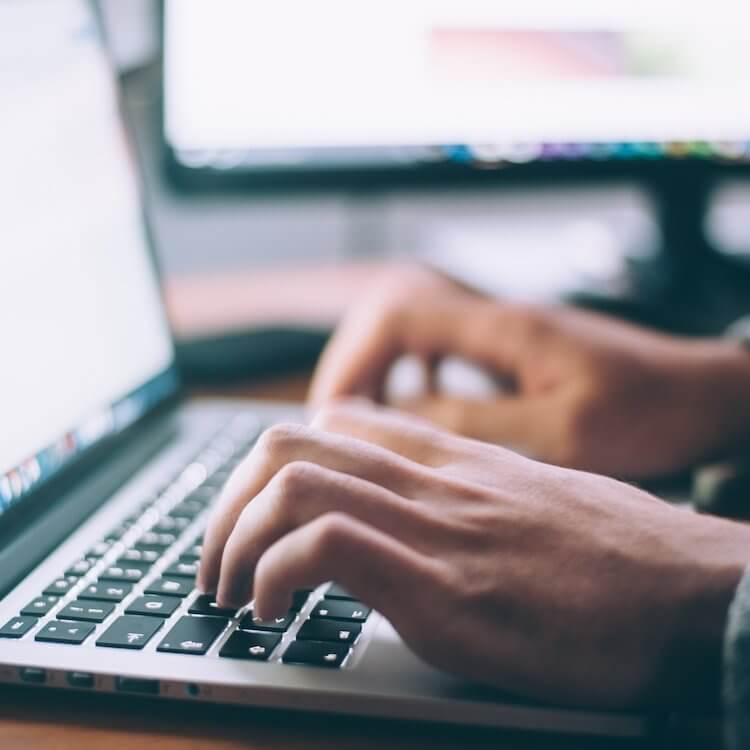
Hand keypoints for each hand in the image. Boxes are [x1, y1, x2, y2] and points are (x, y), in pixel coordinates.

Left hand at [199, 401, 749, 708]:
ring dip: (233, 539)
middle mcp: (433, 481)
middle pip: (290, 443)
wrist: (694, 591)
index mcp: (452, 461)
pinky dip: (274, 575)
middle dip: (228, 502)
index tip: (255, 513)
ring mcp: (435, 529)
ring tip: (229, 591)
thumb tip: (415, 513)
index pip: (334, 422)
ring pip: (292, 483)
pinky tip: (272, 614)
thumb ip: (466, 494)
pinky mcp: (444, 590)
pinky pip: (325, 547)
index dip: (273, 463)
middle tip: (217, 559)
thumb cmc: (620, 557)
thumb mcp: (532, 500)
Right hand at [309, 265, 749, 478]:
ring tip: (363, 416)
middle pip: (393, 313)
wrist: (707, 395)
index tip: (334, 410)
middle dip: (355, 361)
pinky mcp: (515, 350)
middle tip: (336, 417)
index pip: (398, 314)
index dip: (354, 359)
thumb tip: (402, 417)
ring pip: (414, 329)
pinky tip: (413, 407)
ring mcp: (506, 332)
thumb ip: (477, 422)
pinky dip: (412, 374)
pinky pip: (442, 348)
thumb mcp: (562, 433)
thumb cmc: (652, 412)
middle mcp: (498, 319)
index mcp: (505, 328)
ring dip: (380, 367)